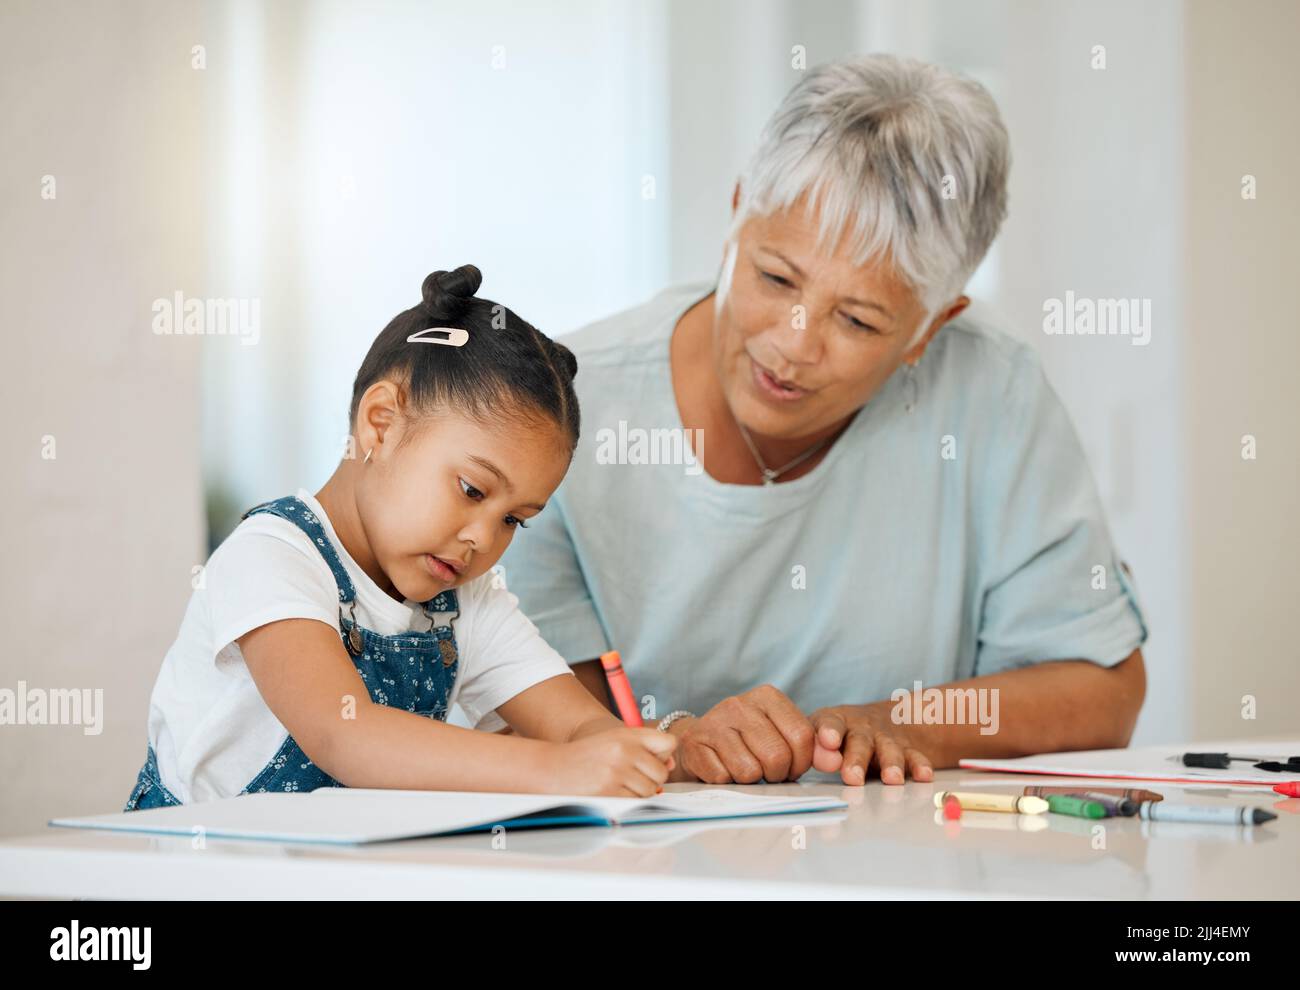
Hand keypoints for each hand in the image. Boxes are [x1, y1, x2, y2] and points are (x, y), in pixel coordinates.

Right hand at [544, 727, 676, 796]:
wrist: (552, 769)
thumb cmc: (586, 757)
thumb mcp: (614, 742)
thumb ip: (644, 749)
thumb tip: (670, 764)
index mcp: (627, 735)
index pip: (668, 743)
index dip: (663, 755)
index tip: (652, 760)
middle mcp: (624, 750)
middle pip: (662, 773)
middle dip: (651, 779)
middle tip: (631, 777)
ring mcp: (617, 772)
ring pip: (650, 791)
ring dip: (638, 793)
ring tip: (618, 785)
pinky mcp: (609, 793)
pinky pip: (635, 803)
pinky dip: (627, 802)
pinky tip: (612, 793)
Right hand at [673, 685, 815, 783]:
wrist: (699, 739)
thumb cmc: (748, 740)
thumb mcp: (782, 734)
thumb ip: (814, 747)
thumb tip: (836, 761)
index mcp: (768, 696)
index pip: (802, 736)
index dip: (802, 762)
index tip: (792, 767)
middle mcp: (740, 703)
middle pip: (777, 756)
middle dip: (777, 775)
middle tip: (768, 773)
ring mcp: (715, 722)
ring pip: (750, 771)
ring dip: (752, 781)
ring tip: (746, 769)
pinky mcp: (695, 742)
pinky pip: (724, 778)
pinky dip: (728, 782)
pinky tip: (724, 768)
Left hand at [809, 704, 933, 784]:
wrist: (880, 721)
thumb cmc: (840, 734)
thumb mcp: (821, 734)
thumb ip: (815, 749)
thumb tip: (810, 759)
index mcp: (837, 722)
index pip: (831, 723)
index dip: (829, 731)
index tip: (828, 740)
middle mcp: (862, 729)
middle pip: (860, 742)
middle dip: (857, 760)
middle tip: (852, 777)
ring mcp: (885, 739)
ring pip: (889, 750)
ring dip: (891, 764)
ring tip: (892, 779)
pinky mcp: (906, 750)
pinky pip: (915, 757)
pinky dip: (920, 766)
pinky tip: (924, 775)